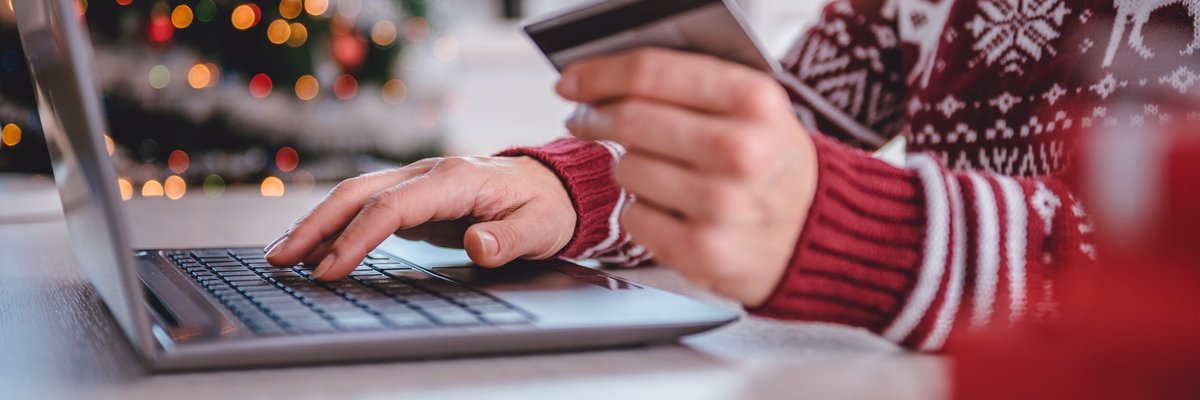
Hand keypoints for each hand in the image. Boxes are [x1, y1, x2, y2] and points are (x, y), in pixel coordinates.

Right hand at [264, 156, 575, 280]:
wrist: (553, 186)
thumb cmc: (546, 207)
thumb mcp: (540, 228)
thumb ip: (508, 238)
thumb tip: (477, 243)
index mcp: (456, 178)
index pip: (393, 207)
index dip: (358, 238)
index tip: (330, 268)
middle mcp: (429, 173)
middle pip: (359, 193)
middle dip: (316, 225)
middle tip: (280, 258)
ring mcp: (418, 181)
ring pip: (356, 196)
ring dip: (317, 223)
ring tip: (282, 254)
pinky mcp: (414, 196)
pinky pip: (367, 207)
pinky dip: (337, 225)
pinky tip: (315, 248)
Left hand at [559, 48, 817, 307]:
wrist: (818, 232)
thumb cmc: (773, 164)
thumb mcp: (755, 108)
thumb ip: (690, 85)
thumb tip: (606, 76)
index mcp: (754, 100)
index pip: (649, 73)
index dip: (598, 74)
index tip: (573, 81)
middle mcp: (742, 150)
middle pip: (630, 120)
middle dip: (595, 117)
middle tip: (586, 120)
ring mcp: (723, 205)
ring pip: (626, 169)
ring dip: (627, 168)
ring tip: (655, 171)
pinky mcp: (704, 250)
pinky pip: (633, 218)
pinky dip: (640, 211)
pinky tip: (667, 208)